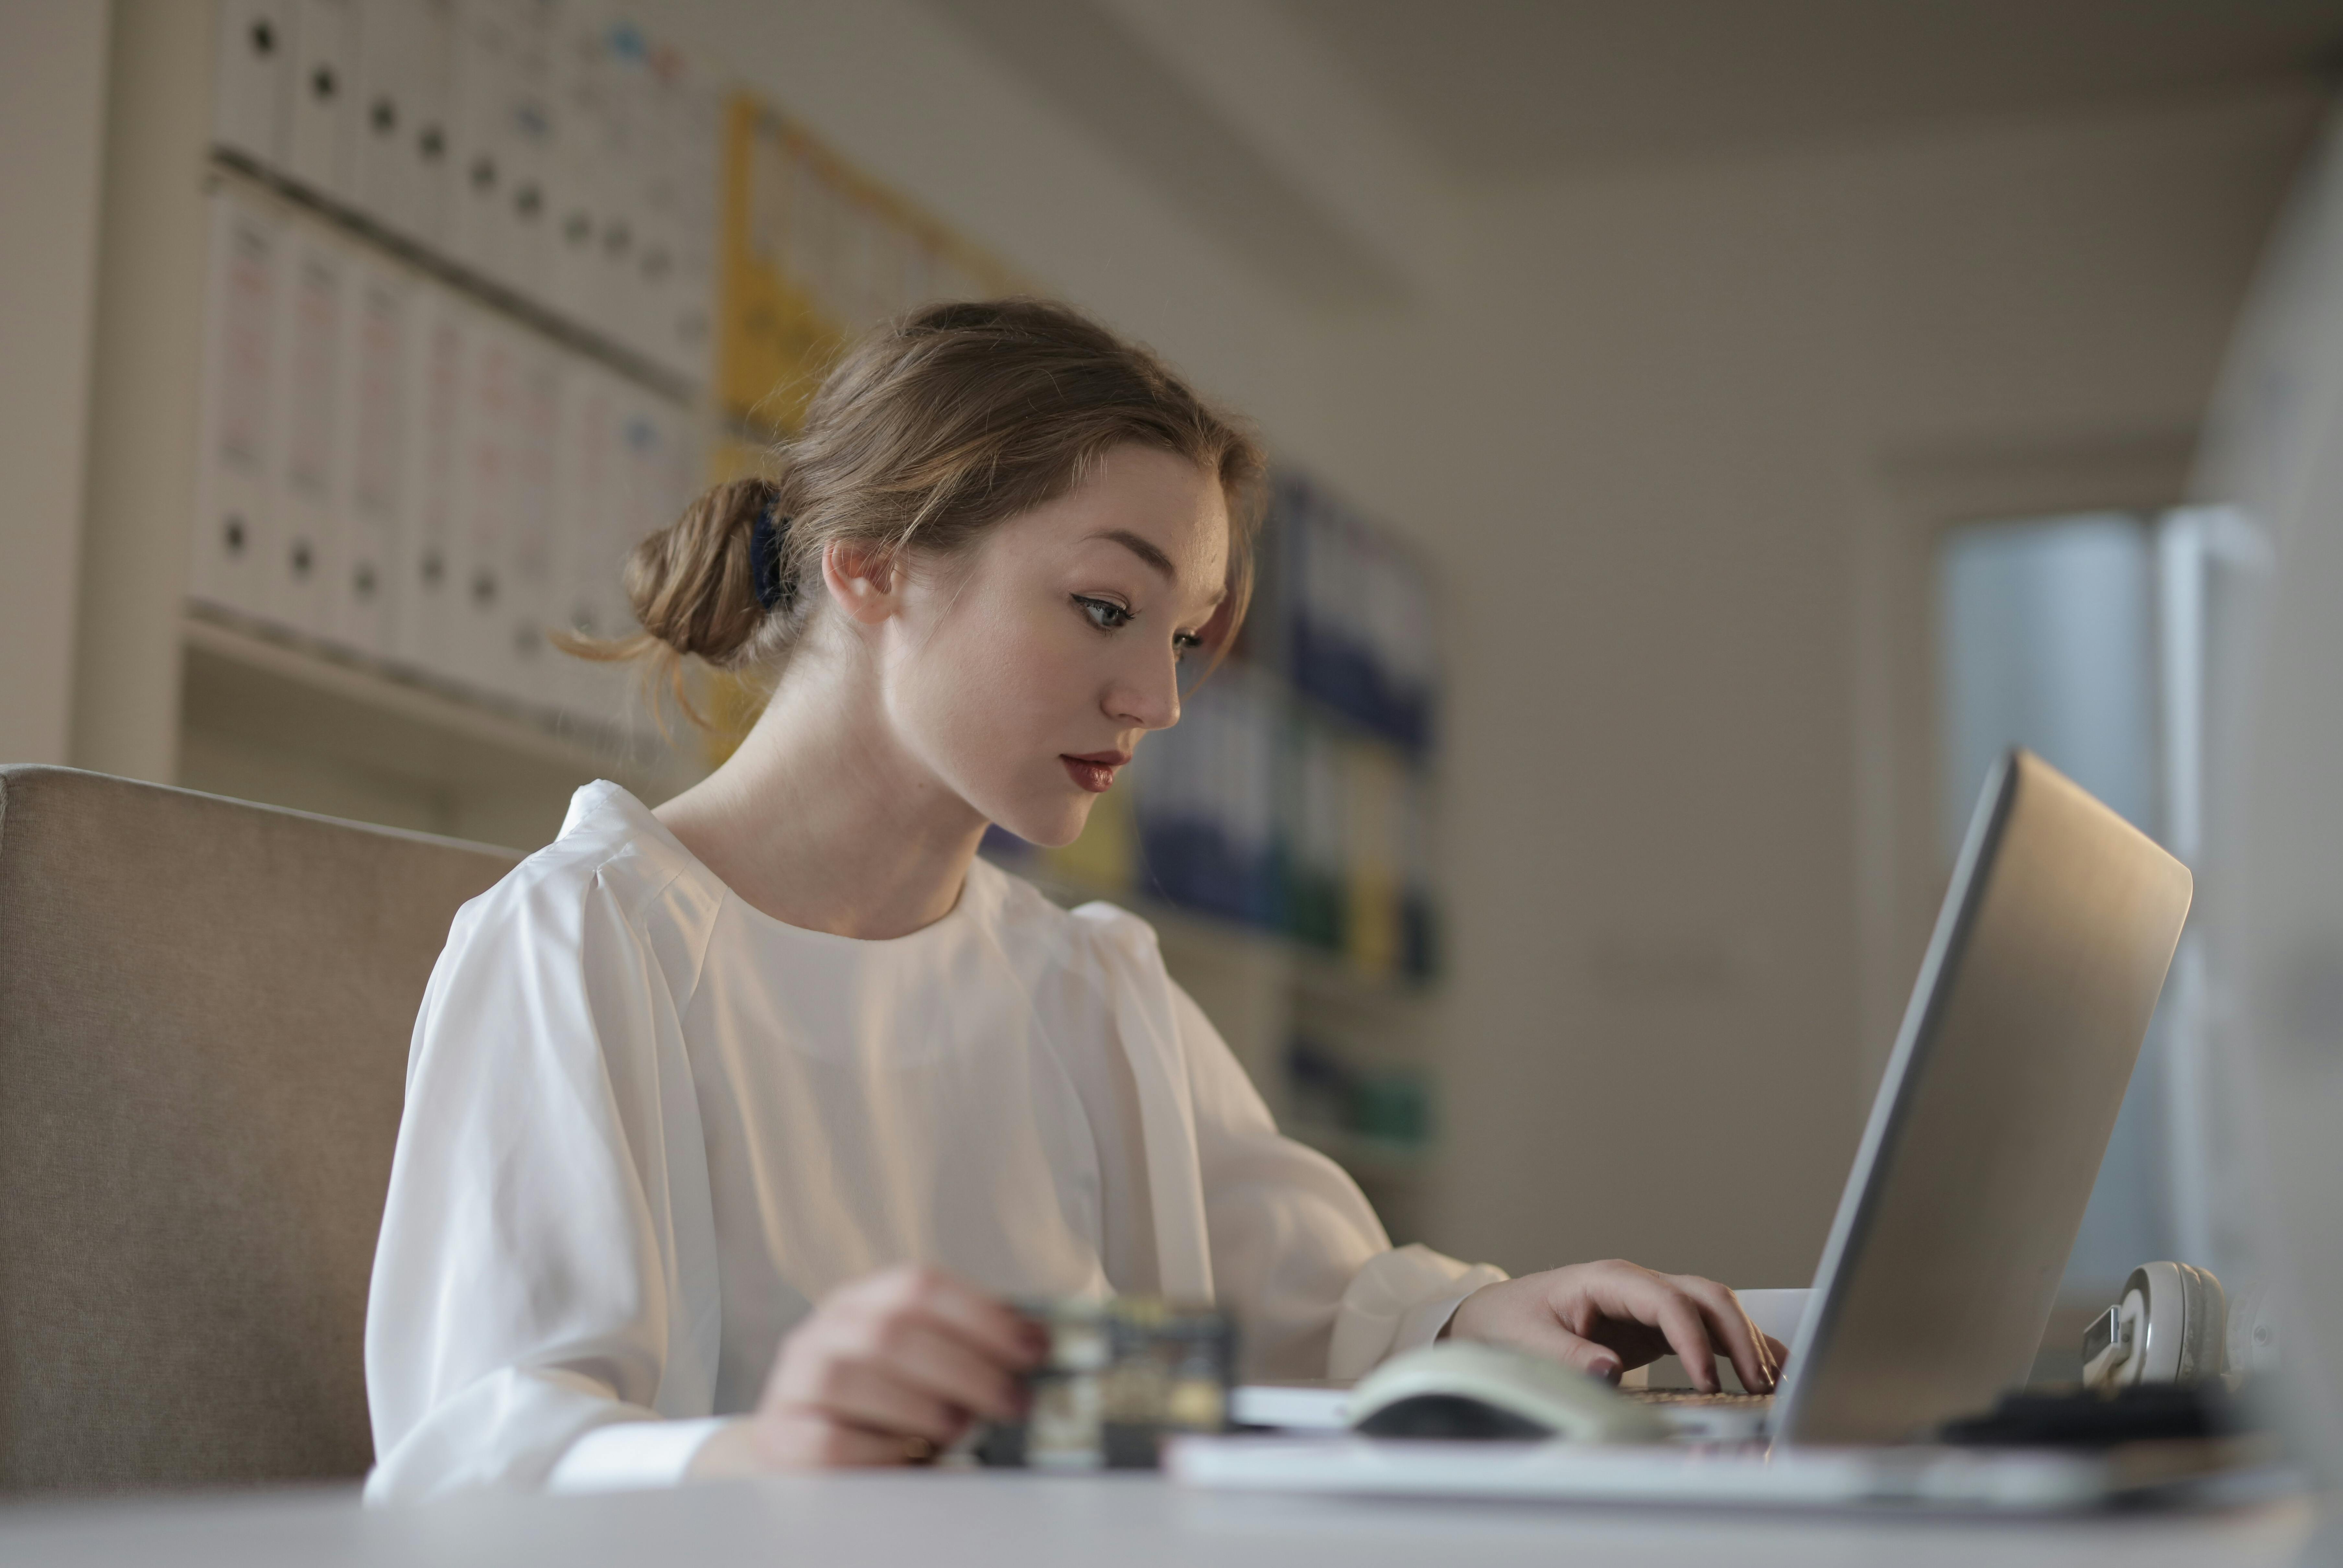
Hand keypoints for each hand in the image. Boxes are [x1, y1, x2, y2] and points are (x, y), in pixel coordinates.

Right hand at [695, 1265, 1043, 1474]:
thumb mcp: (917, 1365)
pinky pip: (830, 1439)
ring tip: (963, 1429)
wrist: (797, 1443)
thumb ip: (964, 1351)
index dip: (984, 1314)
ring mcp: (796, 1380)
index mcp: (864, 1300)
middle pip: (894, 1332)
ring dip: (922, 1406)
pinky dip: (880, 1451)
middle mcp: (824, 1330)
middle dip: (967, 1368)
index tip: (1035, 1347)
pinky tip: (911, 1459)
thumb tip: (1042, 1351)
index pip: (920, 1285)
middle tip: (1014, 1402)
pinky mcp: (779, 1435)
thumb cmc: (879, 1403)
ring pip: (854, 1378)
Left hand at [1445, 1259, 1786, 1393]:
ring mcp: (1650, 1303)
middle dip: (1737, 1337)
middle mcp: (1637, 1286)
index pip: (1668, 1303)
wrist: (1499, 1316)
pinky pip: (1706, 1328)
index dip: (1693, 1341)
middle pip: (1704, 1297)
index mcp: (1608, 1280)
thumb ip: (1567, 1355)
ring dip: (1745, 1341)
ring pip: (1713, 1309)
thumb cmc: (1511, 1323)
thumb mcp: (1529, 1341)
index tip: (1709, 1382)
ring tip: (1771, 1382)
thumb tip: (1608, 1370)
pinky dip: (1737, 1346)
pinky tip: (1764, 1368)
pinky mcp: (1656, 1326)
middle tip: (1757, 1383)